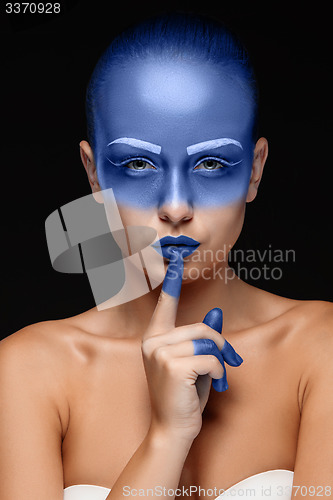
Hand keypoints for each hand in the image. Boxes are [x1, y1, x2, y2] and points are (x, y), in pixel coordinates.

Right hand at [142, 248, 242, 441]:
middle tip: (233, 362)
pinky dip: (219, 373)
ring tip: (218, 378)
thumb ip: (202, 339)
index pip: (164, 306)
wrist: (172, 430)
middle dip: (221, 346)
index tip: (174, 261)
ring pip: (207, 343)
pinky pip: (210, 359)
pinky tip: (213, 386)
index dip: (170, 284)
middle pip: (201, 329)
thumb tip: (216, 313)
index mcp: (154, 339)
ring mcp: (159, 353)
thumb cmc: (183, 397)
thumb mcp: (195, 364)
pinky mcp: (171, 365)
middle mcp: (153, 342)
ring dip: (221, 361)